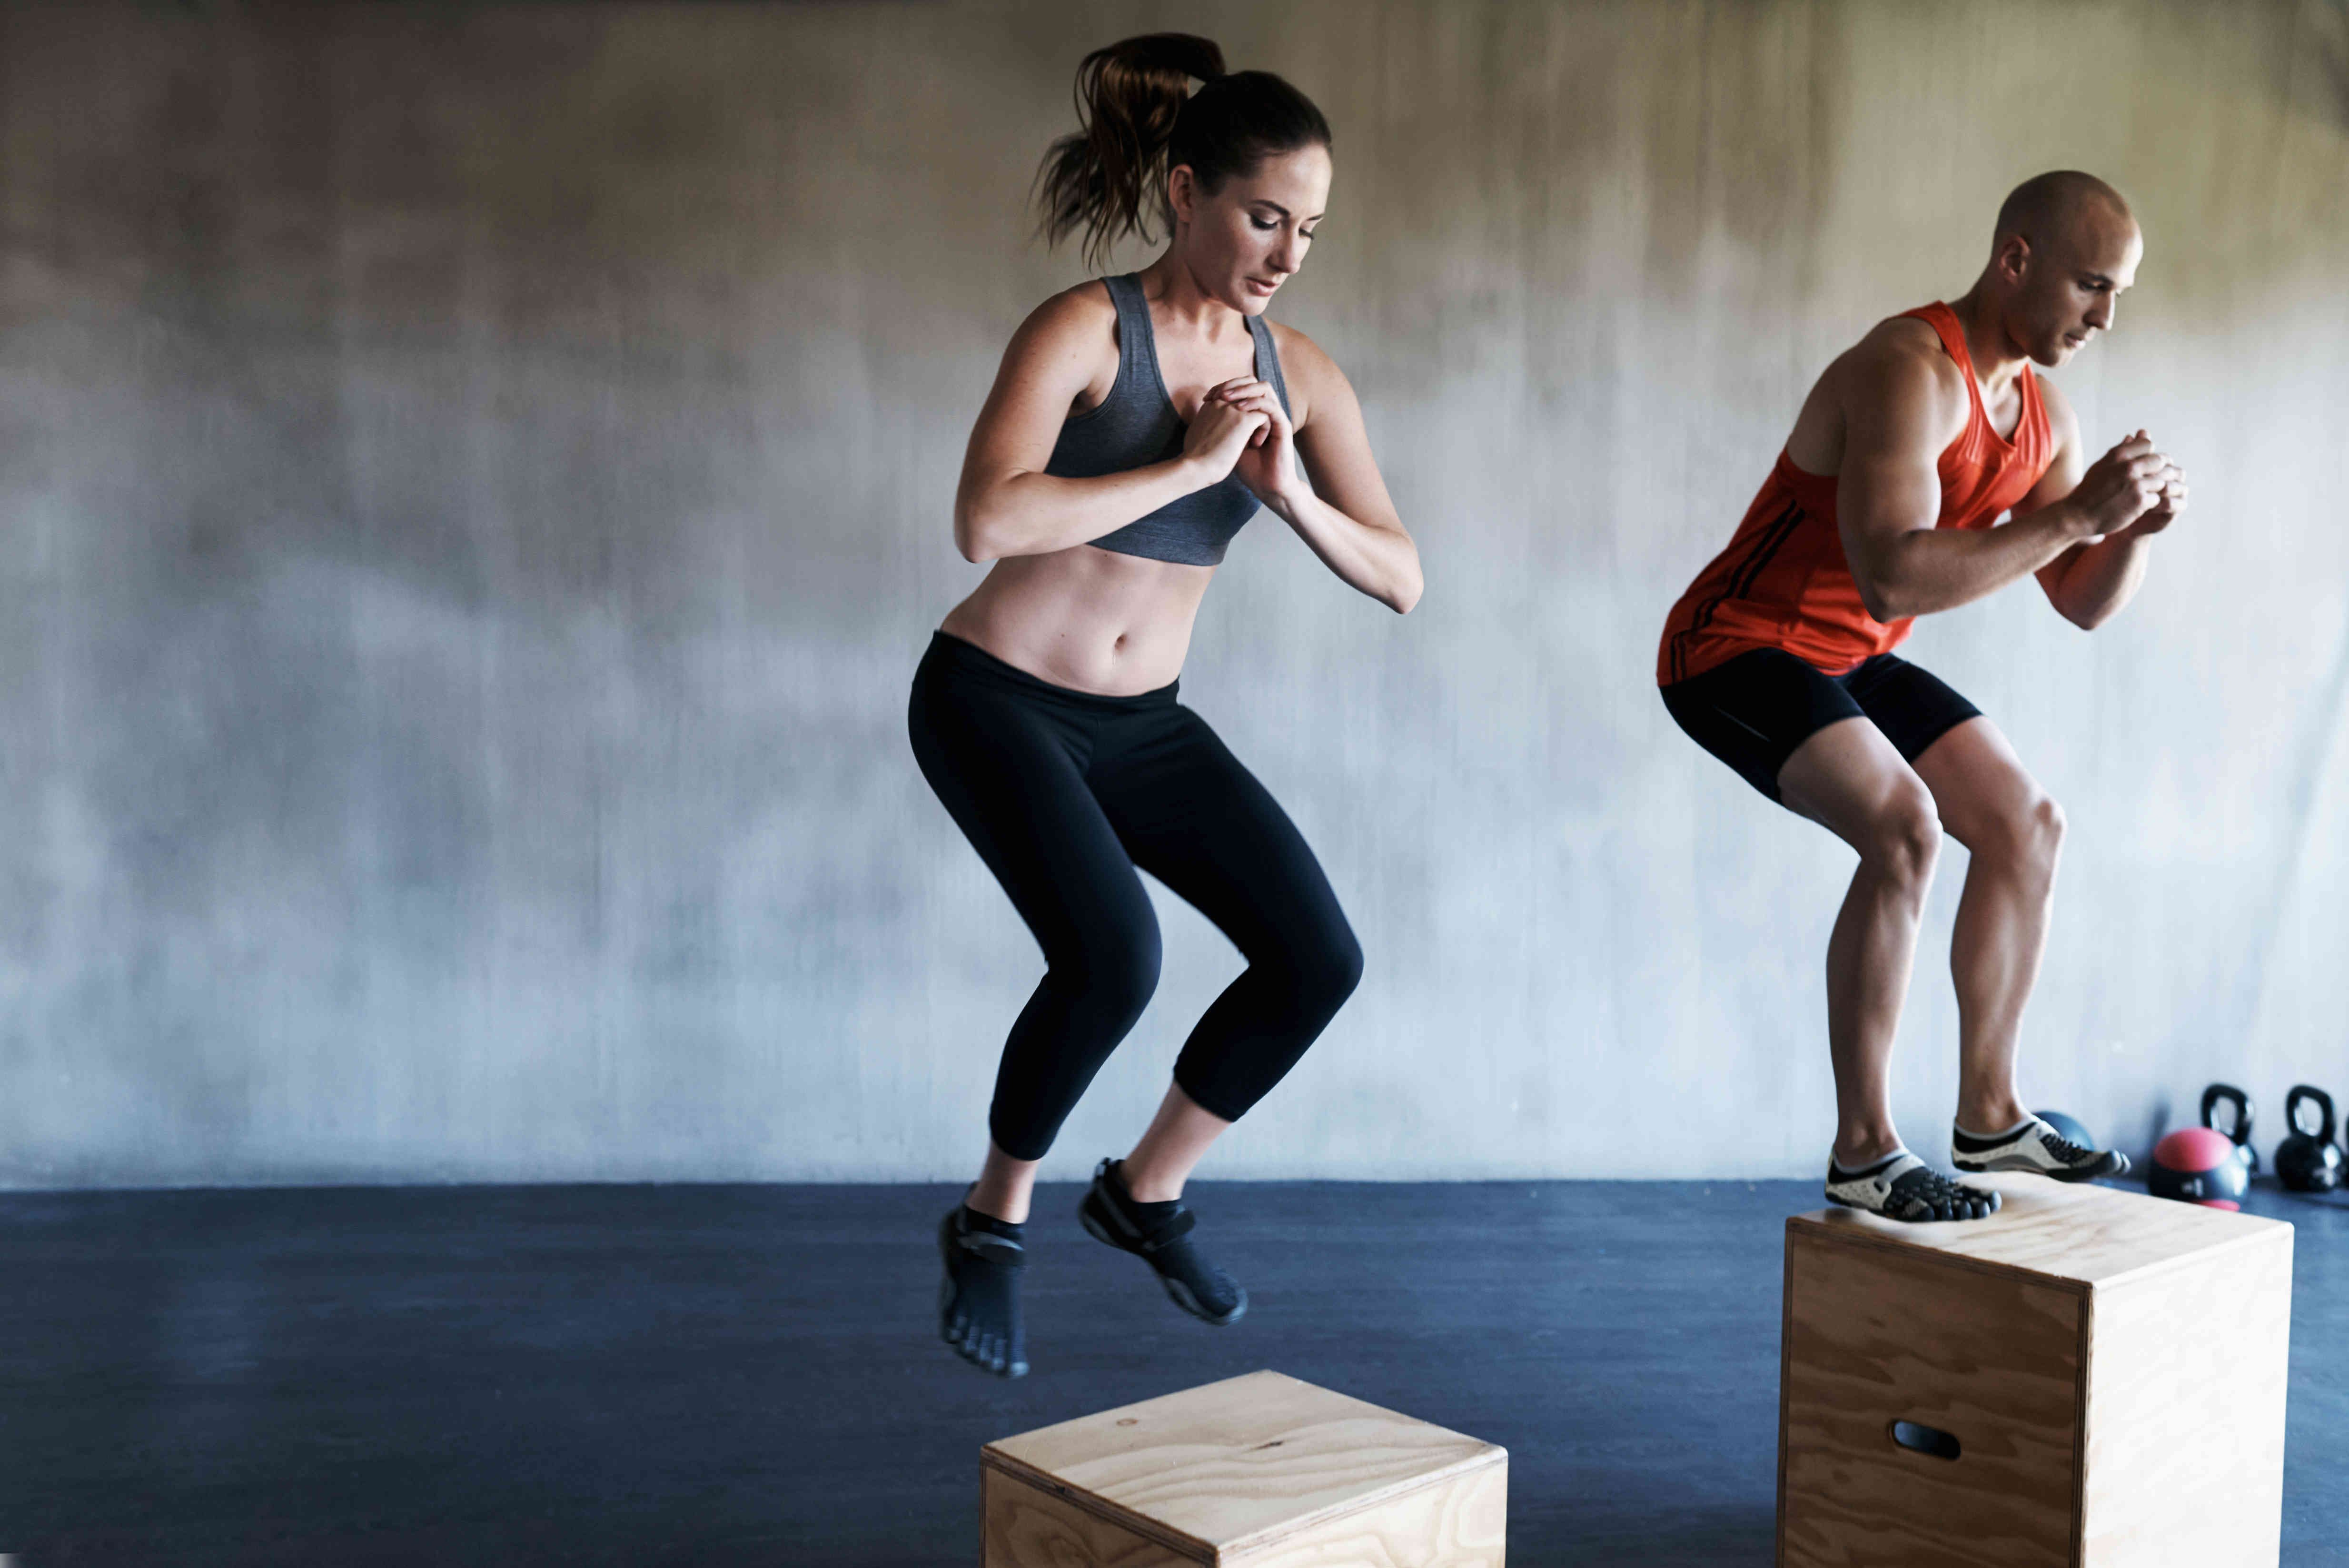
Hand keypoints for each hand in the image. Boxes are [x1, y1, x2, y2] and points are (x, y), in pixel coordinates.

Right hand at [1181, 386, 1269, 481]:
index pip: (1231, 393)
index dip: (1239, 406)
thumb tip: (1206, 428)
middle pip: (1245, 387)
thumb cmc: (1194, 459)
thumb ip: (1205, 424)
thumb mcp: (1196, 434)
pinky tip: (1256, 445)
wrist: (1194, 468)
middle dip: (1254, 403)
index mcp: (1210, 405)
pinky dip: (1264, 430)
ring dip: (1260, 419)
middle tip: (1255, 425)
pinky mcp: (1244, 420)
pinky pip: (1264, 416)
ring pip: (1258, 402)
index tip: (1237, 430)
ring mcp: (1232, 409)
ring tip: (1255, 439)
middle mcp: (1220, 401)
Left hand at [1202, 377, 1304, 505]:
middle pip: (1252, 382)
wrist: (1265, 486)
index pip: (1240, 387)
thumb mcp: (1228, 441)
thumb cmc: (1247, 467)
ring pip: (1264, 388)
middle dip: (1233, 384)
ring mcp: (1275, 417)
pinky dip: (1255, 404)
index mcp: (1253, 412)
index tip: (1207, 397)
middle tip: (1218, 394)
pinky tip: (1241, 409)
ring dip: (1244, 390)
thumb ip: (1221, 423)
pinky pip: (1271, 406)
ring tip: (1227, 398)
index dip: (1223, 387)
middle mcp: (1265, 411)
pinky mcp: (1283, 426)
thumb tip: (1204, 407)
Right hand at [2065, 430, 2179, 540]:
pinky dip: (2149, 504)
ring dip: (2153, 489)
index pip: (2148, 444)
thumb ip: (2120, 451)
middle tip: (2147, 480)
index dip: (2148, 454)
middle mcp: (2128, 466)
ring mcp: (2135, 484)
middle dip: (2156, 470)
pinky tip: (2137, 507)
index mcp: (2118, 454)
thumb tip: (2134, 435)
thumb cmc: (2089, 491)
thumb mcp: (2101, 466)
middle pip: (2159, 461)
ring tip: (2140, 495)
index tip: (2144, 464)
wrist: (2078, 517)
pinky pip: (2157, 499)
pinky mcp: (2140, 501)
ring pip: (2160, 481)